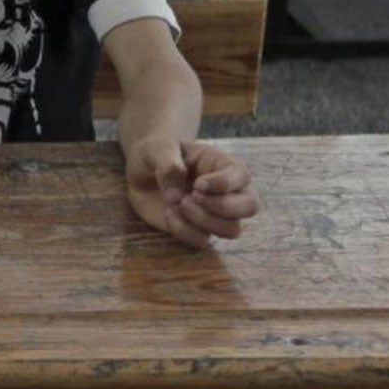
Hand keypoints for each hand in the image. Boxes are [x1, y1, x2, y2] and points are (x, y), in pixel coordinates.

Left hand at [124, 137, 259, 247]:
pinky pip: (203, 240)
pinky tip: (169, 213)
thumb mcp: (157, 148)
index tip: (198, 184)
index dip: (224, 184)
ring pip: (231, 230)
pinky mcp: (198, 230)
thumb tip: (178, 183)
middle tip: (192, 196)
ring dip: (203, 221)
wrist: (139, 174)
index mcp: (223, 164)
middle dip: (223, 206)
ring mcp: (215, 214)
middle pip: (250, 206)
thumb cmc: (156, 155)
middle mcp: (227, 191)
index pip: (242, 177)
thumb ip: (168, 161)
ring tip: (179, 203)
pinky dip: (184, 231)